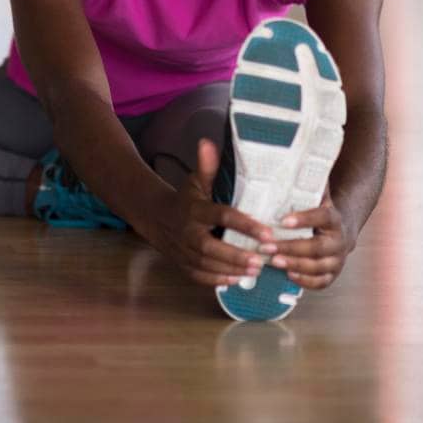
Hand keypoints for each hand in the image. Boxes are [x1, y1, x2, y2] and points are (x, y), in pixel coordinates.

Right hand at [136, 138, 278, 287]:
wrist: (156, 218)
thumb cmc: (185, 199)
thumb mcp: (195, 181)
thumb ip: (206, 166)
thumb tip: (207, 142)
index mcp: (195, 210)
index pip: (221, 216)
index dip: (244, 224)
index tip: (267, 232)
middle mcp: (188, 232)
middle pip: (211, 247)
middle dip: (236, 255)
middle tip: (262, 258)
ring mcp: (183, 250)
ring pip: (206, 264)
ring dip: (231, 269)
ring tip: (257, 269)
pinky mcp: (183, 264)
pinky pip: (199, 276)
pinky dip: (217, 280)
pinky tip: (238, 280)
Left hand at [268, 192, 355, 289]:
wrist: (342, 230)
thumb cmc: (318, 210)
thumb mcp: (314, 195)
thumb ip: (304, 183)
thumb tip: (284, 160)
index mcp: (334, 218)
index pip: (322, 217)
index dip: (304, 219)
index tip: (282, 221)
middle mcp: (339, 240)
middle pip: (318, 247)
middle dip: (291, 247)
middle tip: (266, 246)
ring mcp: (338, 260)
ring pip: (319, 266)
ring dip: (295, 264)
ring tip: (273, 261)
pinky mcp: (333, 274)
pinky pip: (322, 282)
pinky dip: (306, 281)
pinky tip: (288, 274)